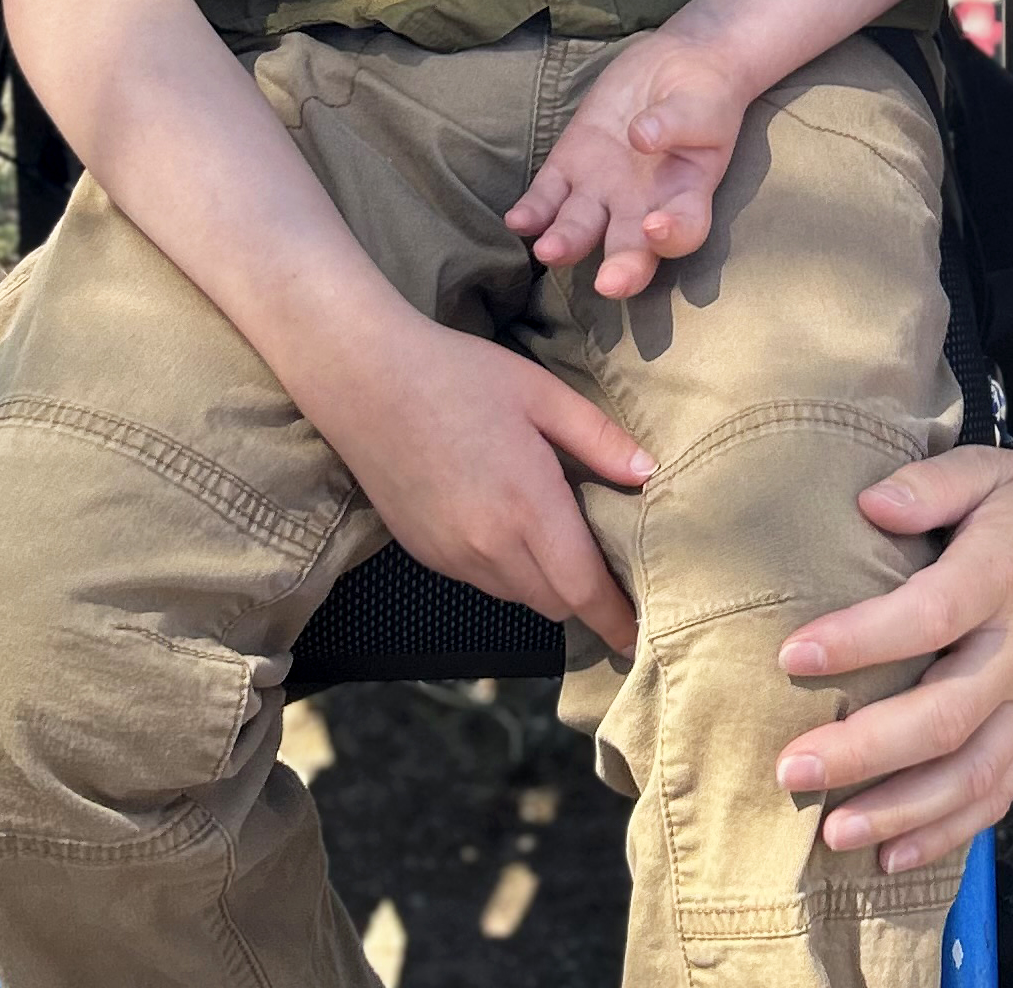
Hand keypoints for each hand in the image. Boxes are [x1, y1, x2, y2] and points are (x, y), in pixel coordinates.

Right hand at [301, 313, 654, 655]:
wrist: (364, 380)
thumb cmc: (460, 376)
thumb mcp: (542, 393)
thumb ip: (599, 440)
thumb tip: (648, 475)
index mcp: (528, 506)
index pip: (583, 590)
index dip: (616, 619)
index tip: (642, 636)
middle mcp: (489, 545)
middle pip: (554, 603)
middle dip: (586, 597)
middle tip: (607, 565)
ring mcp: (451, 554)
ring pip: (517, 596)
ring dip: (545, 583)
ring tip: (557, 538)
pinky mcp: (423, 553)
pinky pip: (481, 582)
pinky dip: (506, 570)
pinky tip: (506, 524)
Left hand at [506, 32, 756, 299]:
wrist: (674, 64)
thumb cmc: (705, 92)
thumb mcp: (703, 102)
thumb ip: (677, 121)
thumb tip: (642, 136)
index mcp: (687, 193)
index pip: (686, 229)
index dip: (673, 236)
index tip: (655, 228)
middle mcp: (643, 204)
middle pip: (631, 249)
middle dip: (621, 270)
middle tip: (608, 285)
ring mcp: (604, 189)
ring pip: (582, 229)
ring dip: (565, 244)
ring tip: (549, 251)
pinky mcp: (571, 164)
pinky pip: (548, 196)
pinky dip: (533, 211)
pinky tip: (519, 220)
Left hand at [767, 449, 1012, 873]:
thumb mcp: (992, 468)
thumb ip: (930, 483)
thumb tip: (869, 503)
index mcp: (1002, 575)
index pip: (929, 616)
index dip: (861, 640)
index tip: (793, 654)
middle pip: (944, 716)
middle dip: (865, 752)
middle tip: (795, 768)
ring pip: (970, 773)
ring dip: (901, 810)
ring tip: (834, 831)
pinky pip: (996, 794)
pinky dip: (947, 833)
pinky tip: (892, 855)